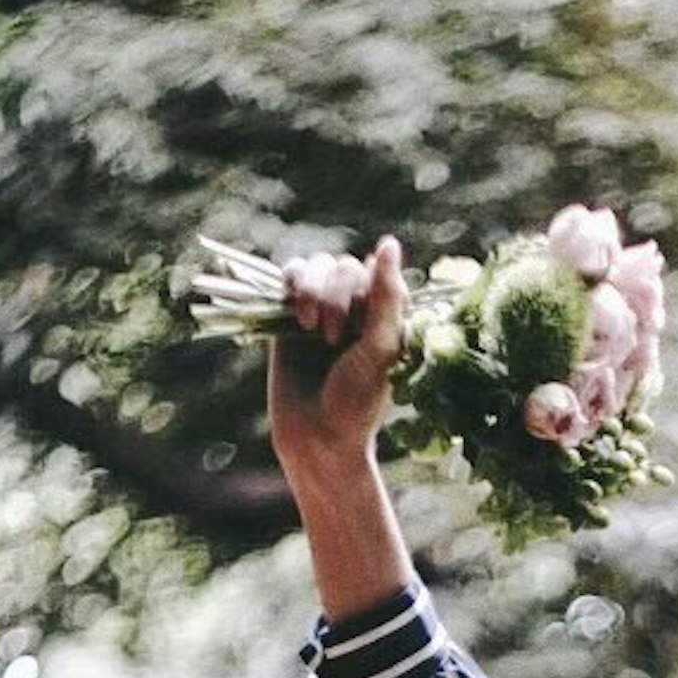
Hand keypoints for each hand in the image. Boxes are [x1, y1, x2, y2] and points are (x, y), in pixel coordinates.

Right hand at [267, 233, 406, 488]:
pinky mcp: (290, 314)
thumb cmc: (357, 400)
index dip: (364, 292)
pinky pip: (292, 273)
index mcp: (386, 314)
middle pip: (344, 266)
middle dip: (336, 297)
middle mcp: (355, 307)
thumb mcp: (380, 347)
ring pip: (318, 265)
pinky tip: (296, 314)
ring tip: (312, 329)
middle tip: (333, 340)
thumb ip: (386, 296)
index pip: (376, 271)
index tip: (361, 330)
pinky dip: (293, 283)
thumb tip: (387, 241)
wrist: (316, 436)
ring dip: (315, 291)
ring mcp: (323, 308)